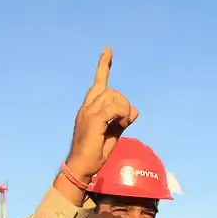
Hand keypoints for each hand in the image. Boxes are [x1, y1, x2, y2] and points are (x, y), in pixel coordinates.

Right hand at [65, 47, 138, 182]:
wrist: (81, 167)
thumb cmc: (94, 154)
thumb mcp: (113, 134)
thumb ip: (122, 120)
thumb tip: (135, 110)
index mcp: (89, 109)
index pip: (98, 83)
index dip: (104, 66)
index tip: (108, 51)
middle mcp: (87, 107)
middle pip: (111, 90)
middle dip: (123, 102)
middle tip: (124, 120)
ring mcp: (88, 112)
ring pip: (113, 96)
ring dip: (123, 109)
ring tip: (121, 124)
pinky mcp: (92, 120)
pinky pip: (113, 108)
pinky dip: (122, 114)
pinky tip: (121, 124)